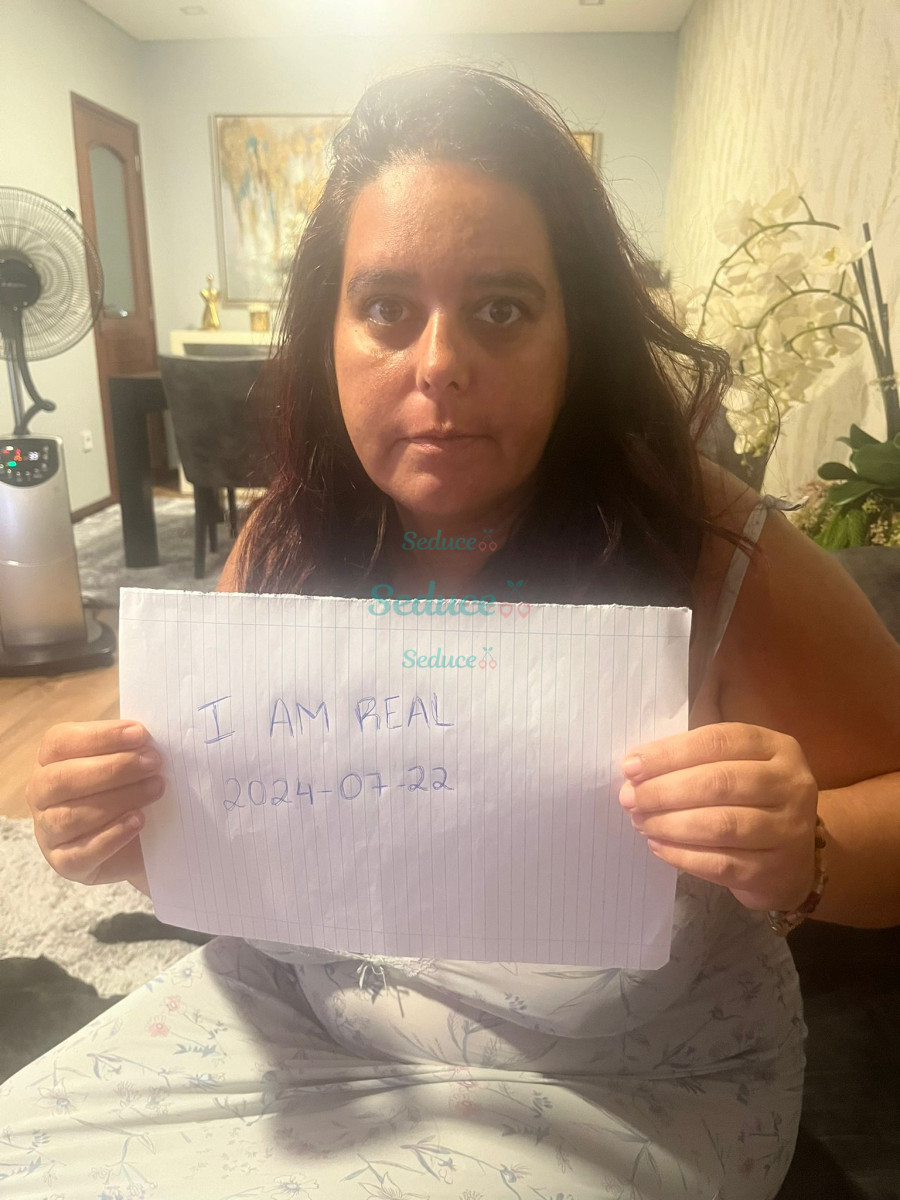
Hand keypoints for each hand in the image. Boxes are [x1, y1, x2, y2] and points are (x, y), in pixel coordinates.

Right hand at [24, 720, 164, 888]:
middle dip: (112, 768)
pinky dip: (113, 835)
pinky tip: (139, 821)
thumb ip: (130, 747)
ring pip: (70, 816)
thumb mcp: (129, 763)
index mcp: (50, 761)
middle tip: (153, 762)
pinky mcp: (65, 863)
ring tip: (156, 789)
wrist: (144, 843)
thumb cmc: (131, 790)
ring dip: (119, 799)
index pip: (60, 742)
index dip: (100, 736)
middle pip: (62, 779)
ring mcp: (48, 832)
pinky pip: (81, 853)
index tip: (140, 734)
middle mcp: (41, 795)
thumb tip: (146, 738)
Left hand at [618, 722, 818, 911]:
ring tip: (640, 821)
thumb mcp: (737, 762)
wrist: (793, 861)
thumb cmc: (751, 799)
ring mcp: (788, 831)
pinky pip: (720, 863)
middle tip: (629, 797)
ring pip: (720, 824)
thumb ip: (694, 751)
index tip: (631, 765)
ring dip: (669, 823)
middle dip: (664, 790)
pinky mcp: (774, 871)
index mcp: (777, 748)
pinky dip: (682, 854)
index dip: (670, 753)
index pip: (718, 741)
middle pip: (719, 782)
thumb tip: (637, 760)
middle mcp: (791, 785)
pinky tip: (658, 845)